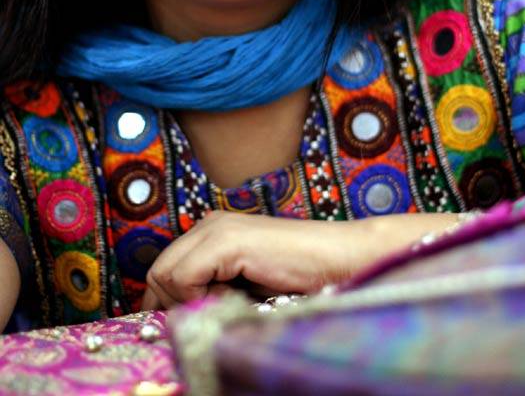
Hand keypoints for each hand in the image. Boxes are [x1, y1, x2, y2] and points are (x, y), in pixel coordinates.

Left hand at [142, 212, 359, 309]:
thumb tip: (175, 317)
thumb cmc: (298, 278)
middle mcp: (209, 224)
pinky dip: (201, 297)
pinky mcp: (225, 241)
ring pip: (166, 276)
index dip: (164, 303)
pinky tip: (235, 295)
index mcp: (212, 231)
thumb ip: (211, 289)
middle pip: (158, 272)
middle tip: (208, 316)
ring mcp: (216, 229)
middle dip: (173, 305)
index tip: (176, 328)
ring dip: (191, 301)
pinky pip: (184, 278)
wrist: (338, 260)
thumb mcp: (244, 286)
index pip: (164, 269)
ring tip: (230, 301)